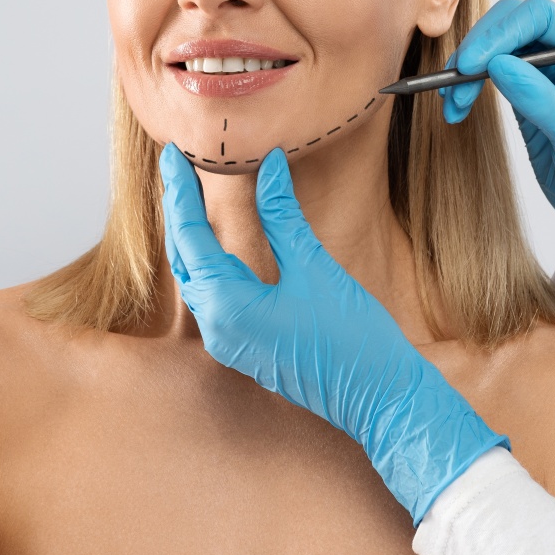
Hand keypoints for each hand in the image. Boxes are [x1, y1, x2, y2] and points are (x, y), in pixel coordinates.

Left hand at [158, 142, 508, 525]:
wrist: (382, 400)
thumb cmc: (353, 337)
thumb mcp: (314, 266)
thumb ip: (282, 214)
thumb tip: (268, 164)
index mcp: (227, 306)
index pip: (190, 236)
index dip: (180, 191)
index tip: (173, 154)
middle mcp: (217, 328)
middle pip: (184, 257)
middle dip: (179, 210)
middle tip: (177, 166)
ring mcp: (229, 342)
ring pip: (196, 278)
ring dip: (191, 236)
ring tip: (191, 195)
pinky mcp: (244, 347)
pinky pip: (212, 296)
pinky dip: (209, 261)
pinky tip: (218, 241)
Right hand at [441, 0, 554, 310]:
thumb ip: (542, 100)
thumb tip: (500, 64)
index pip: (542, 17)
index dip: (502, 32)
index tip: (471, 63)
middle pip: (512, 23)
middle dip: (478, 49)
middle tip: (454, 82)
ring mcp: (544, 72)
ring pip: (494, 47)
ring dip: (466, 70)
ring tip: (451, 104)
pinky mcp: (524, 92)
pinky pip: (487, 73)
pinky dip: (465, 87)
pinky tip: (456, 108)